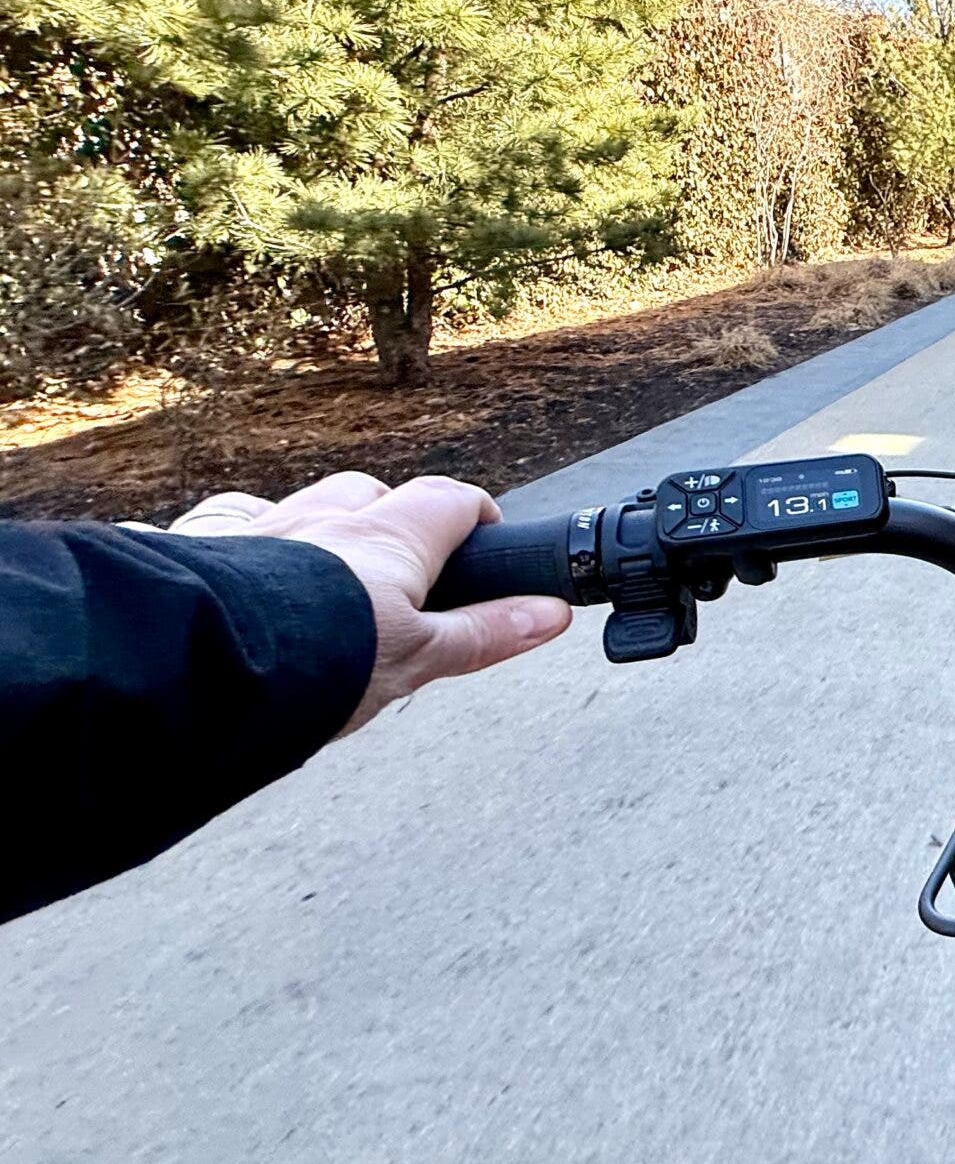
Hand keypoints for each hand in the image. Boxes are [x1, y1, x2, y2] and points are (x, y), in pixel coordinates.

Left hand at [169, 473, 574, 733]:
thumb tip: (549, 613)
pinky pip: (223, 522)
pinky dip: (241, 535)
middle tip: (399, 566)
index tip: (486, 537)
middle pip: (370, 493)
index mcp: (386, 541)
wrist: (203, 669)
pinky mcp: (197, 547)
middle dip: (390, 516)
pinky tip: (238, 563)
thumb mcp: (419, 658)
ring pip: (300, 504)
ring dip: (320, 523)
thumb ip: (484, 632)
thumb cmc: (314, 663)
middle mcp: (323, 520)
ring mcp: (257, 528)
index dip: (474, 515)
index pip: (449, 500)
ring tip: (322, 568)